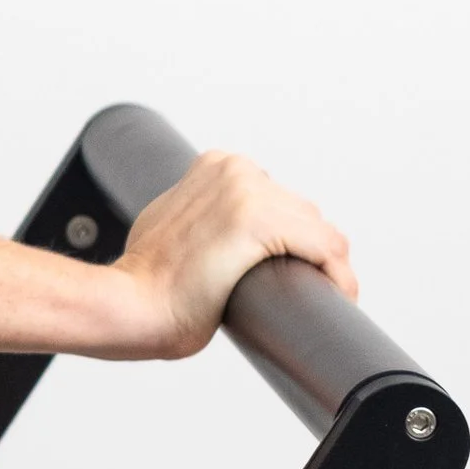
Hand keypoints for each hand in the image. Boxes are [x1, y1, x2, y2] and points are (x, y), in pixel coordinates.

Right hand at [95, 151, 357, 359]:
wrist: (129, 303)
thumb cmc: (146, 281)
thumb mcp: (171, 225)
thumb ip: (201, 215)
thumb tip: (221, 238)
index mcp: (216, 165)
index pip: (279, 200)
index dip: (291, 239)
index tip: (288, 270)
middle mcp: (235, 170)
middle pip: (303, 213)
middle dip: (307, 252)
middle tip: (301, 289)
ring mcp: (249, 193)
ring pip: (319, 231)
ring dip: (326, 266)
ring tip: (317, 295)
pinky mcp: (262, 223)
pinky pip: (327, 249)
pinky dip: (340, 276)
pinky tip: (336, 295)